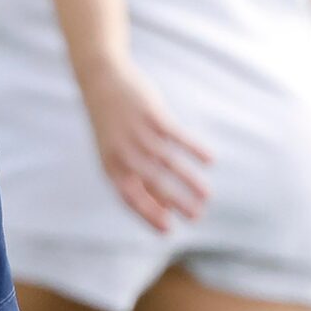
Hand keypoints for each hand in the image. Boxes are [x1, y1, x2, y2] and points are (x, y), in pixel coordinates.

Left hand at [78, 55, 210, 230]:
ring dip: (189, 181)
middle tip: (196, 217)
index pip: (129, 197)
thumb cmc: (112, 124)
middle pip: (152, 183)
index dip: (148, 214)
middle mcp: (123, 152)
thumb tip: (162, 209)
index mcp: (111, 164)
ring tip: (207, 196)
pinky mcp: (151, 115)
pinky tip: (210, 161)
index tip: (167, 230)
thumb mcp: (116, 152)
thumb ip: (137, 178)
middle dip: (176, 202)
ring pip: (168, 162)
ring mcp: (137, 133)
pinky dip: (194, 149)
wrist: (100, 80)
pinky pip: (177, 136)